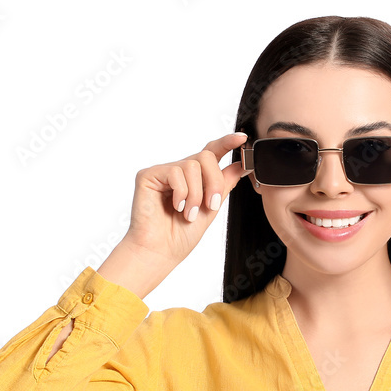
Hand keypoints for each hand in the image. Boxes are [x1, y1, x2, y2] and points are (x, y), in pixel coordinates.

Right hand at [121, 131, 247, 268]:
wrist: (161, 252)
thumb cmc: (180, 235)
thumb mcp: (211, 208)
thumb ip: (224, 184)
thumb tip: (241, 165)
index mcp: (194, 178)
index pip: (211, 153)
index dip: (227, 143)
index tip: (242, 138)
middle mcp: (179, 171)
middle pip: (206, 157)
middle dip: (214, 182)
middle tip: (210, 205)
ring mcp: (163, 172)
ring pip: (192, 165)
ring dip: (196, 194)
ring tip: (188, 213)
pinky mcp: (148, 175)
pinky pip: (175, 172)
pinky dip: (181, 193)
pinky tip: (176, 207)